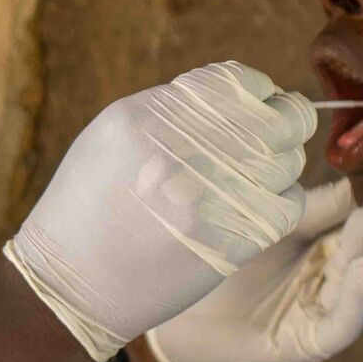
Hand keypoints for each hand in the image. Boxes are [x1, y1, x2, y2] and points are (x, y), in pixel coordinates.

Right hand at [5, 62, 313, 360]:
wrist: (74, 278)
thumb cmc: (91, 201)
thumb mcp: (112, 134)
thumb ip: (173, 107)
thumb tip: (242, 95)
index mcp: (149, 118)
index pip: (238, 83)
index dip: (259, 91)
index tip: (259, 102)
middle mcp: (183, 154)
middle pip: (280, 120)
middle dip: (287, 121)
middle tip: (280, 130)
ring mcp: (212, 199)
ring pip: (288, 162)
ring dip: (279, 164)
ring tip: (251, 175)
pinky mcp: (231, 240)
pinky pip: (288, 204)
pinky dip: (280, 201)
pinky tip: (253, 204)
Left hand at [145, 180, 362, 361]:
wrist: (171, 310)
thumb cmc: (215, 260)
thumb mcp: (266, 225)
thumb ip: (312, 207)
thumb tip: (358, 175)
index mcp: (318, 244)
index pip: (355, 222)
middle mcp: (326, 278)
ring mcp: (318, 312)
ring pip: (356, 284)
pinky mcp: (308, 343)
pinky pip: (342, 326)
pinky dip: (355, 301)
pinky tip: (357, 271)